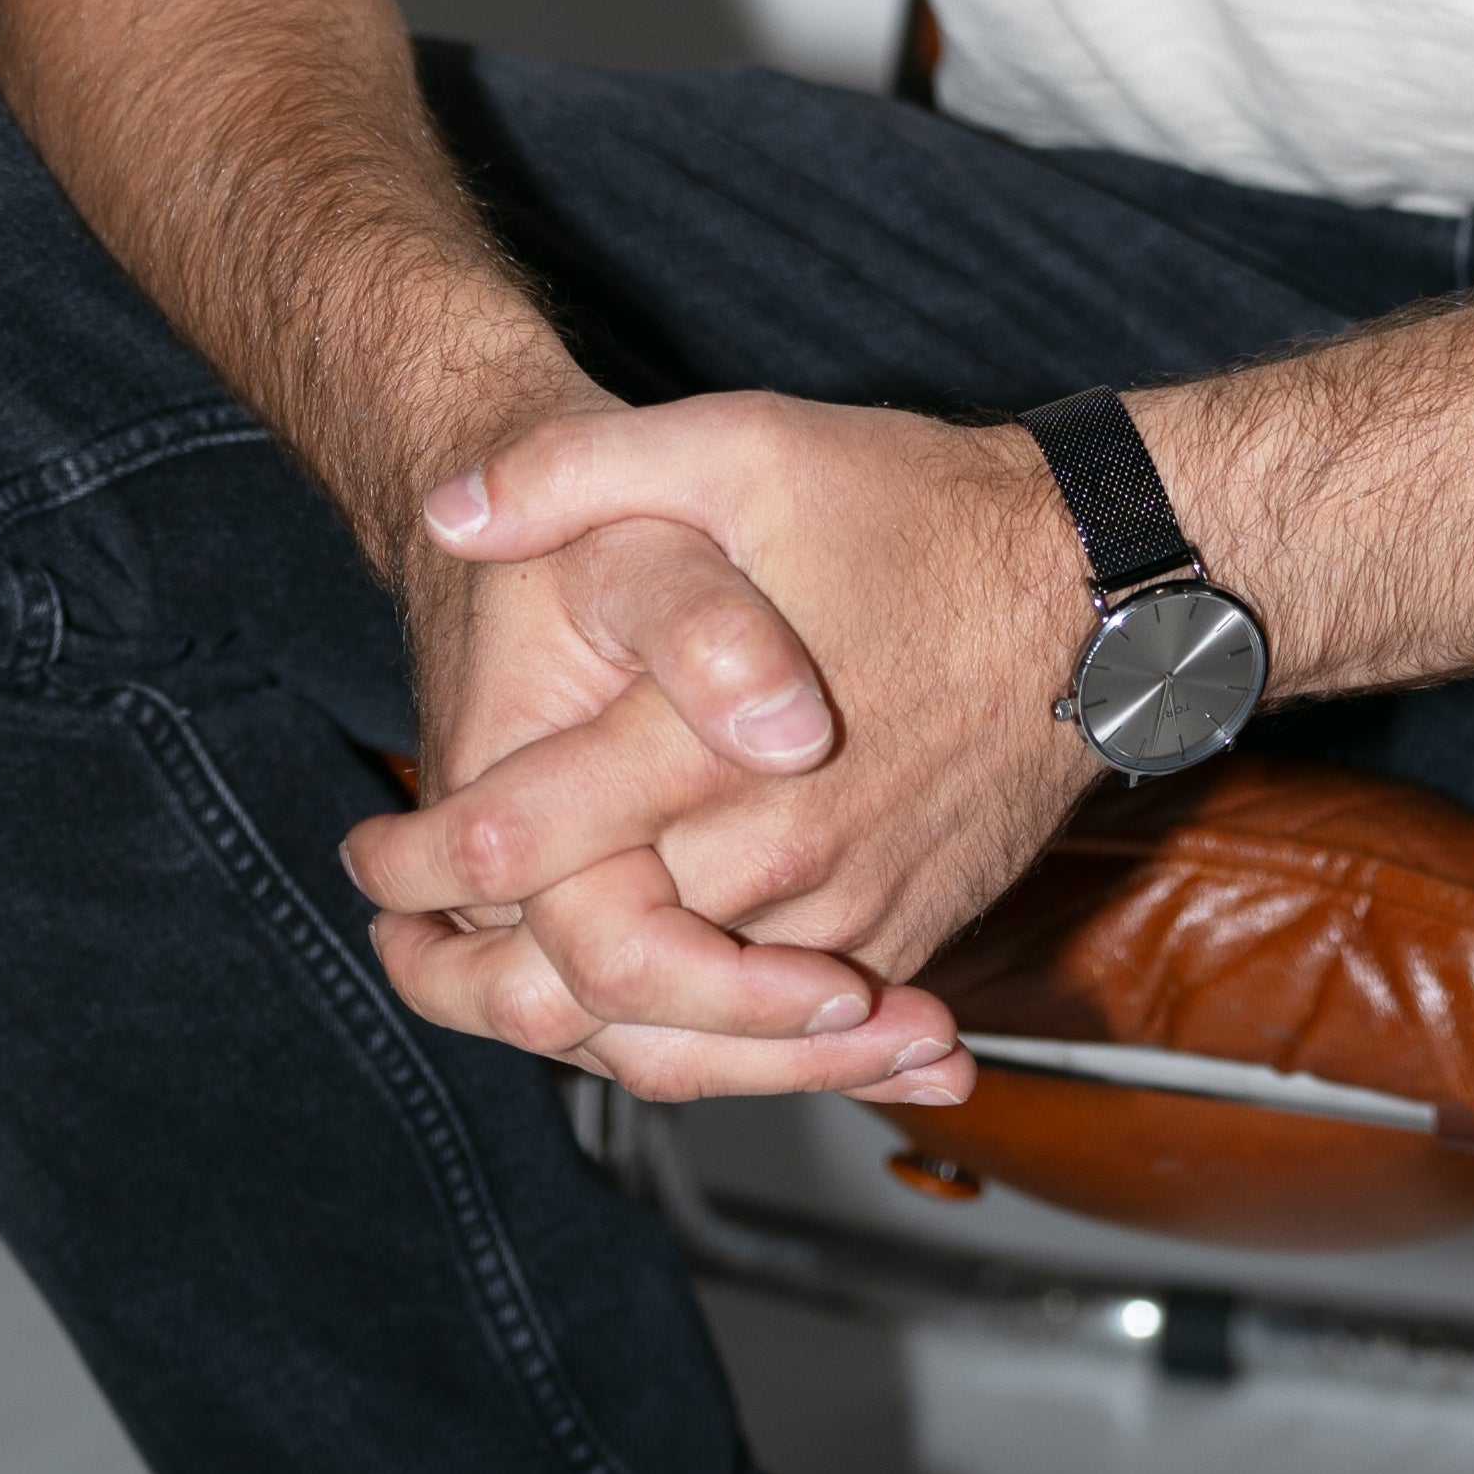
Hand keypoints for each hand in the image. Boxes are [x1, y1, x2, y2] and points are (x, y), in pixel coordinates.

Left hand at [350, 393, 1084, 1107]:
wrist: (1103, 592)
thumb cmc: (918, 510)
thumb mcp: (743, 446)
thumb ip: (580, 472)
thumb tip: (449, 514)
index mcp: (707, 746)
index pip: (520, 852)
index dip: (418, 864)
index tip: (370, 854)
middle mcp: (775, 856)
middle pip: (584, 974)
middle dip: (475, 975)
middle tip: (408, 946)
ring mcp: (848, 915)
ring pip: (680, 1026)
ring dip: (575, 1019)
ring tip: (489, 985)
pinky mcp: (902, 939)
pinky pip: (776, 1027)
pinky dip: (693, 1028)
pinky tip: (632, 997)